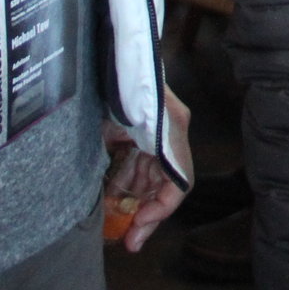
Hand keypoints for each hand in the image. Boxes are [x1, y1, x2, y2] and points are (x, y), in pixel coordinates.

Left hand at [105, 89, 191, 253]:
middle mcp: (170, 133)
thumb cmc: (114, 79)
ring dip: (132, 202)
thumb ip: (117, 148)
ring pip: (150, 180)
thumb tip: (113, 197)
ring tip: (112, 224)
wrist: (111, 48)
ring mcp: (155, 134)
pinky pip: (137, 167)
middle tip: (126, 241)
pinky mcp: (140, 133)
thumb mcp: (111, 117)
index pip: (179, 182)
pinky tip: (109, 199)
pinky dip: (124, 185)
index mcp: (171, 129)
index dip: (160, 210)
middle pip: (164, 185)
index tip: (137, 224)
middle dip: (145, 214)